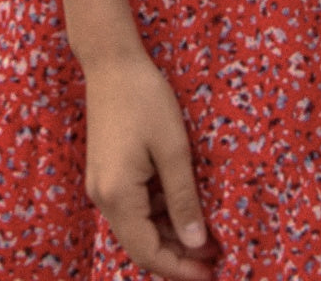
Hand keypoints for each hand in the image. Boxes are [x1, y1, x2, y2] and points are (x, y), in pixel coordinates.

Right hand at [82, 48, 219, 279]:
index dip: (180, 269)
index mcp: (117, 196)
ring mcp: (103, 184)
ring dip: (170, 233)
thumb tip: (197, 245)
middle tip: (217, 254)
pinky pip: (134, 205)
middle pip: (141, 244)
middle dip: (178, 254)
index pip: (148, 253)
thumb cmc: (144, 98)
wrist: (112, 61)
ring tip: (207, 232)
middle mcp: (104, 197)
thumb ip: (184, 200)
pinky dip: (159, 212)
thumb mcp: (173, 149)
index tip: (212, 273)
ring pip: (138, 225)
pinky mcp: (107, 171)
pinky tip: (184, 205)